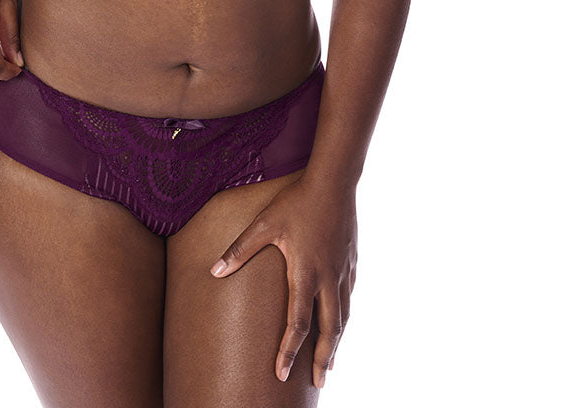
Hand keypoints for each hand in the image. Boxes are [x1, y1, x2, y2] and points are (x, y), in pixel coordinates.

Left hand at [209, 175, 356, 387]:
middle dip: (323, 359)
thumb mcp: (264, 224)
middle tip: (319, 383)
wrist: (334, 181)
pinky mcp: (351, 262)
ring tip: (330, 362)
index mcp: (305, 273)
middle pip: (329, 330)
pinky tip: (340, 321)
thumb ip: (240, 250)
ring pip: (343, 317)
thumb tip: (214, 271)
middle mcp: (328, 278)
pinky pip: (349, 298)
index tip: (281, 374)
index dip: (289, 351)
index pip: (298, 323)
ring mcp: (343, 271)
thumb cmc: (296, 201)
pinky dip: (344, 317)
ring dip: (337, 342)